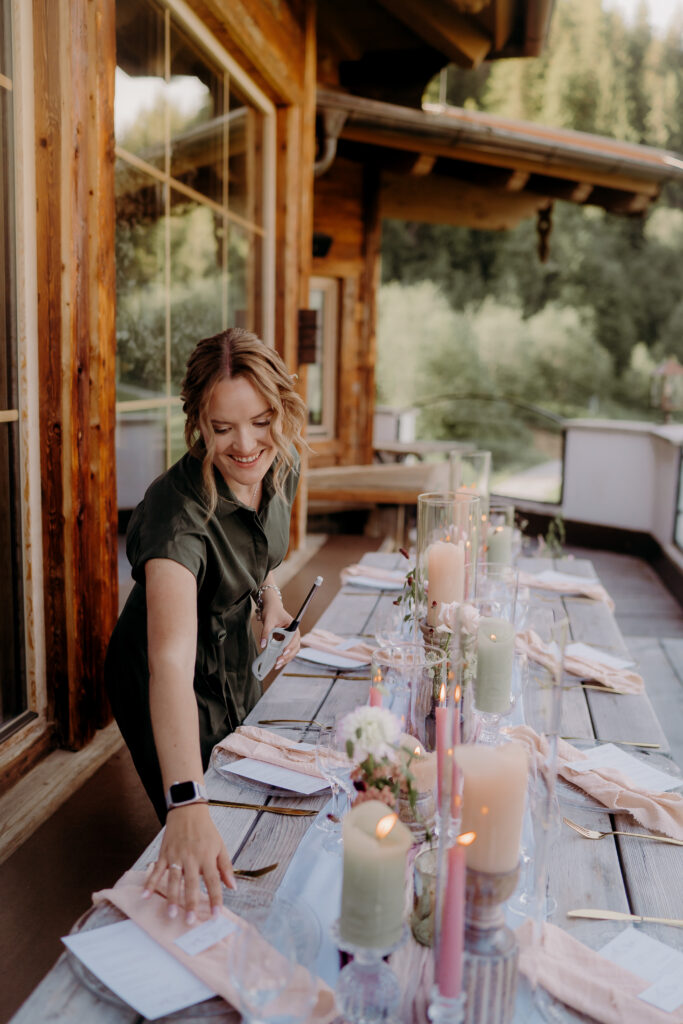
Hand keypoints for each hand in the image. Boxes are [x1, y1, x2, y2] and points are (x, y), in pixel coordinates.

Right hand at [143, 803, 234, 921]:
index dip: (215, 898)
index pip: (213, 881)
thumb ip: (226, 867)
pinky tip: (145, 896)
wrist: (188, 810)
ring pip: (173, 879)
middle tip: (190, 921)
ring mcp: (176, 856)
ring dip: (172, 897)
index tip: (216, 915)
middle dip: (191, 903)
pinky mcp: (164, 854)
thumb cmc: (206, 830)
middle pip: (191, 883)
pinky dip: (150, 883)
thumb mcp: (220, 846)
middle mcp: (191, 858)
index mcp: (207, 857)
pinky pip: (156, 870)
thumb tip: (233, 887)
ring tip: (171, 914)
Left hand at [259, 596, 300, 670]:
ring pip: (292, 652)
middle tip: (278, 661)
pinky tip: (276, 663)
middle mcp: (294, 634)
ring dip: (286, 659)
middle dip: (287, 655)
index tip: (284, 651)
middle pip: (295, 647)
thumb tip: (263, 644)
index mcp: (293, 626)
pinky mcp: (286, 642)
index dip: (290, 645)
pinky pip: (287, 652)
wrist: (272, 608)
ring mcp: (291, 639)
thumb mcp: (268, 621)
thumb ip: (266, 632)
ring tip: (276, 665)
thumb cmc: (272, 612)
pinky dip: (283, 657)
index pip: (294, 638)